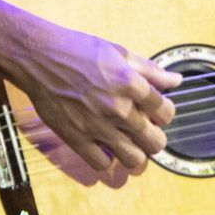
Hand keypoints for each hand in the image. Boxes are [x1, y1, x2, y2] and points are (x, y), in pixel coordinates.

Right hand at [11, 23, 180, 172]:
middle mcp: (118, 109)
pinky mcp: (76, 138)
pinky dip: (107, 158)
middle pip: (155, 141)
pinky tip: (105, 145)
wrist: (38, 58)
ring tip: (128, 142)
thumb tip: (175, 80)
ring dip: (135, 153)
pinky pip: (102, 164)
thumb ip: (150, 70)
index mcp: (131, 84)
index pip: (166, 112)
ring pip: (134, 159)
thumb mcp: (120, 53)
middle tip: (146, 130)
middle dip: (155, 136)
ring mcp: (97, 126)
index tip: (157, 111)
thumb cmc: (78, 50)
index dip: (165, 112)